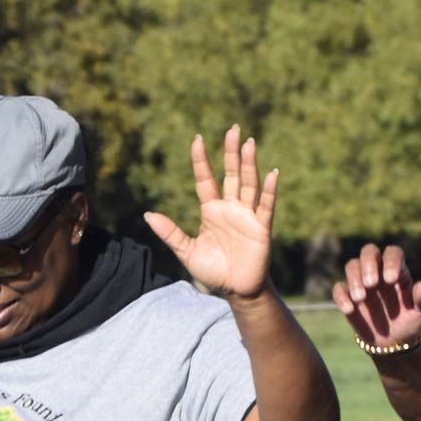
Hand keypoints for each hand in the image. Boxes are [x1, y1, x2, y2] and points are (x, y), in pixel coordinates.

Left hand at [145, 126, 277, 300]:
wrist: (236, 291)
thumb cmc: (214, 271)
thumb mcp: (187, 252)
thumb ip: (170, 233)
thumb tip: (147, 214)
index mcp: (211, 211)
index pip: (205, 180)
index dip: (201, 161)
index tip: (197, 139)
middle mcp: (230, 208)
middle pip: (231, 174)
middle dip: (231, 152)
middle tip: (232, 129)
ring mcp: (247, 216)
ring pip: (248, 184)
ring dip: (249, 164)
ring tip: (248, 143)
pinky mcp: (261, 228)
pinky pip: (265, 206)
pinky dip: (269, 190)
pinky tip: (272, 173)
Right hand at [332, 242, 420, 352]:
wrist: (394, 341)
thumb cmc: (410, 320)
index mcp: (398, 270)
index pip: (393, 253)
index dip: (391, 261)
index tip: (391, 279)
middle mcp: (378, 271)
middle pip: (369, 251)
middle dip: (368, 264)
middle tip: (372, 284)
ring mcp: (362, 282)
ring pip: (352, 266)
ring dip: (354, 279)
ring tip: (360, 299)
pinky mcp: (348, 296)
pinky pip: (339, 288)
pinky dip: (341, 296)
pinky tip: (349, 310)